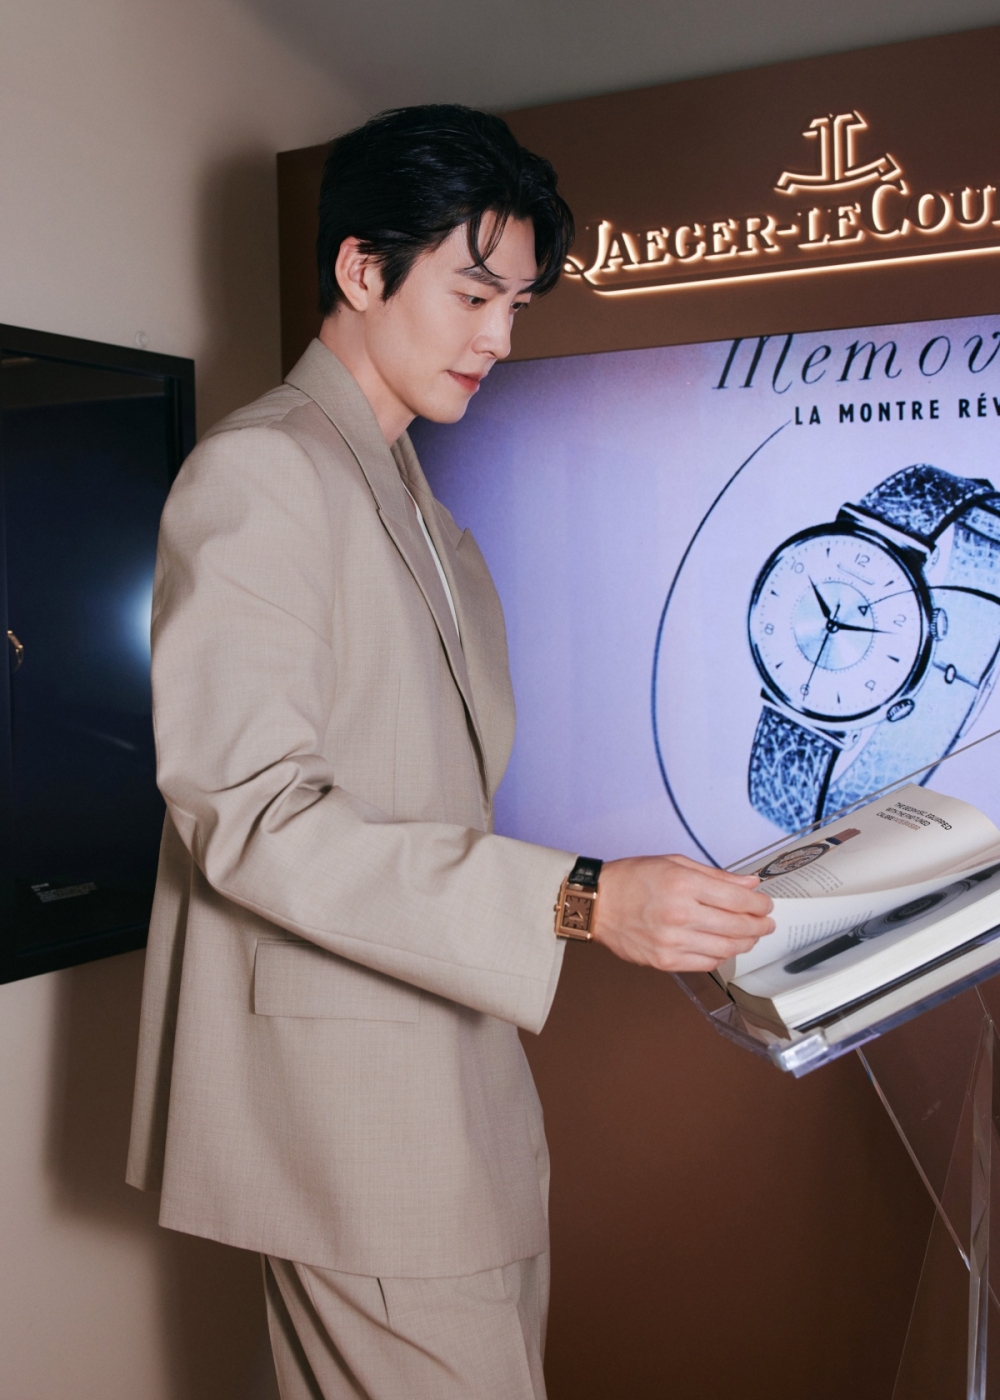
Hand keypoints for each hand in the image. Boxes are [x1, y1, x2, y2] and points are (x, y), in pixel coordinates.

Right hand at [590, 854, 774, 971]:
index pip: (738, 898)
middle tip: (766, 923)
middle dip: (760, 925)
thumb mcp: (674, 863)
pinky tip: (725, 947)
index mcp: (683, 884)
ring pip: (727, 948)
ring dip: (746, 943)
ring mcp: (672, 941)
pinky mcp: (665, 961)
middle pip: (738, 926)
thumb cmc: (632, 879)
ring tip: (750, 936)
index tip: (765, 904)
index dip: (759, 904)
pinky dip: (722, 956)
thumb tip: (749, 883)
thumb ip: (715, 875)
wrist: (597, 903)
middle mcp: (680, 914)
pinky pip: (707, 963)